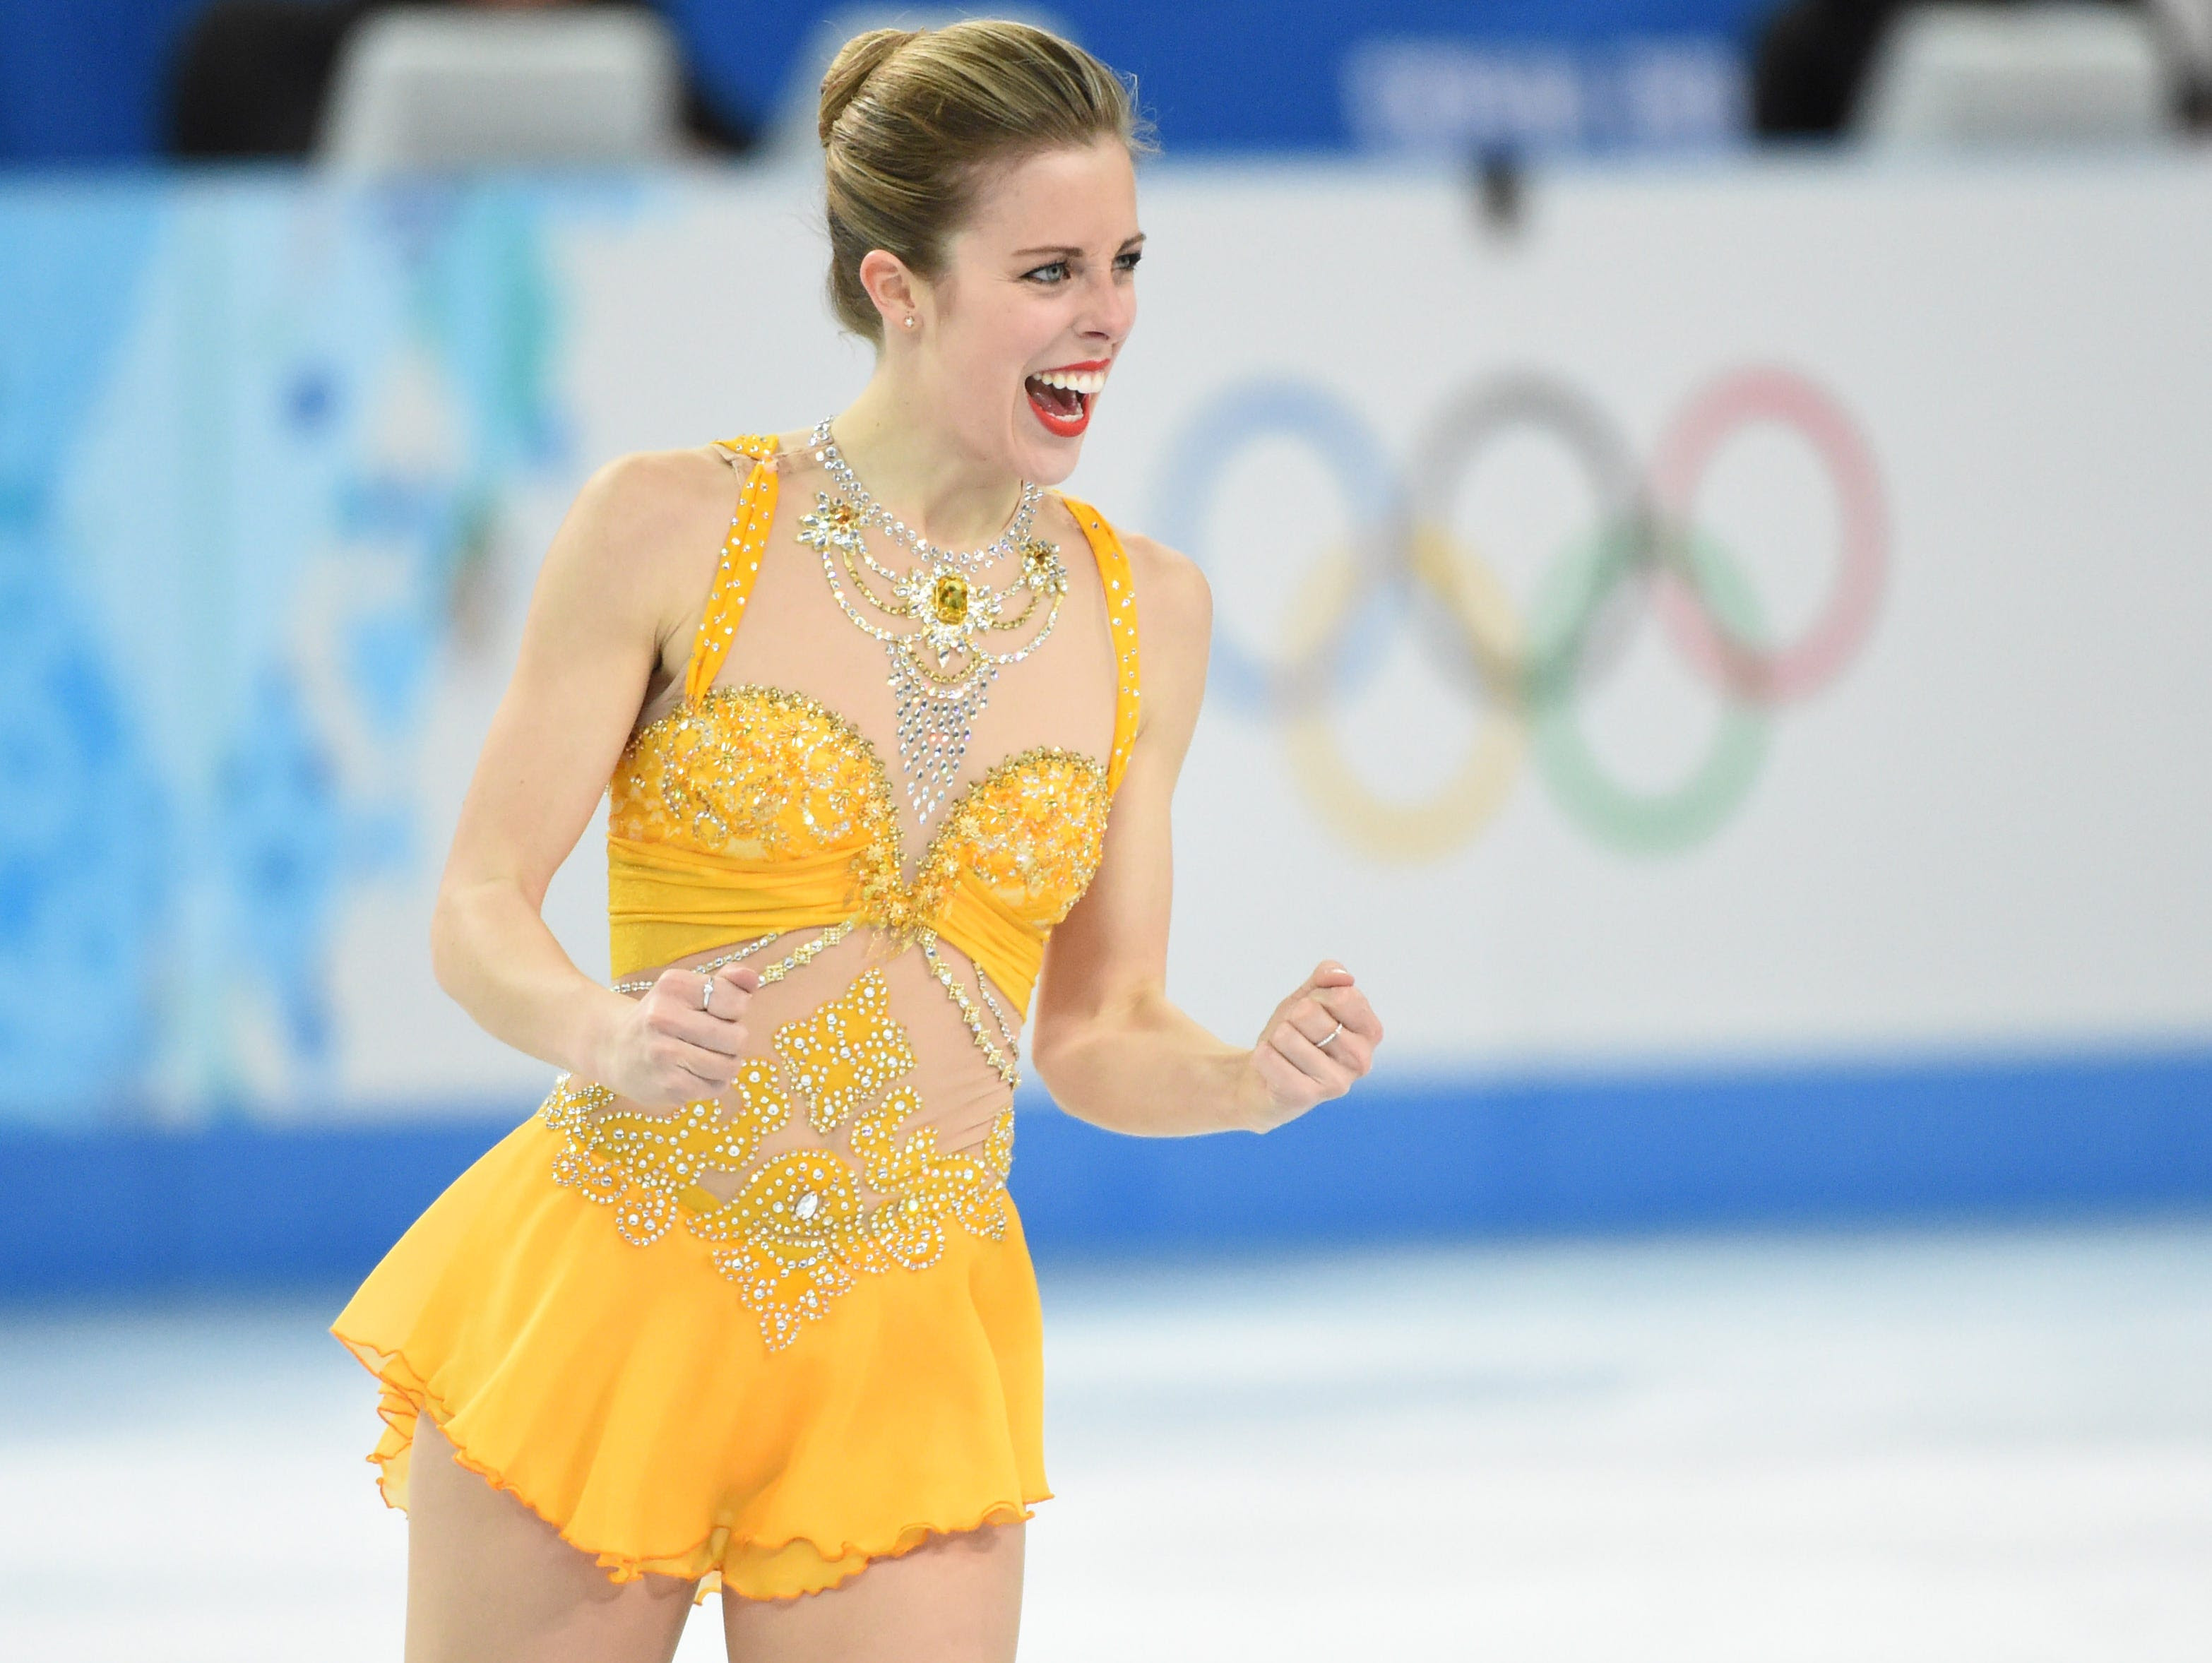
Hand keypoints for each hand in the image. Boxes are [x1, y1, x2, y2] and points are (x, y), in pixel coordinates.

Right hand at [590, 959, 762, 1105]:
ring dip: (726, 1065)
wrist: (614, 1048)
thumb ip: (727, 982)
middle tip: (716, 1040)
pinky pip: (714, 1088)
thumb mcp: (688, 990)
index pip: (735, 1000)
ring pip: (729, 1066)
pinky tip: (695, 1073)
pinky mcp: (666, 1085)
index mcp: (674, 987)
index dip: (737, 1010)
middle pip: (736, 1037)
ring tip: (708, 1057)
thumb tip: (752, 977)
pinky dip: (713, 1083)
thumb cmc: (664, 1016)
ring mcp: (663, 1053)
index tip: (720, 1012)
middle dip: (734, 1041)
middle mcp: (664, 1017)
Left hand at [1238, 959, 1382, 1132]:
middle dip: (1292, 1017)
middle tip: (1294, 1034)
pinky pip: (1269, 1058)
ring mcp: (1336, 1082)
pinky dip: (1262, 1055)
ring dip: (1276, 1037)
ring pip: (1286, 1034)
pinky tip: (1271, 1066)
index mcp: (1370, 1032)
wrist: (1264, 1077)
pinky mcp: (1306, 1097)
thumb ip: (1327, 979)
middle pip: (1309, 1012)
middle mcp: (1361, 1060)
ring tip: (1284, 1052)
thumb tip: (1343, 977)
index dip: (1317, 996)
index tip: (1314, 1010)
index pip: (1343, 996)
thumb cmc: (1294, 1033)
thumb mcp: (1310, 998)